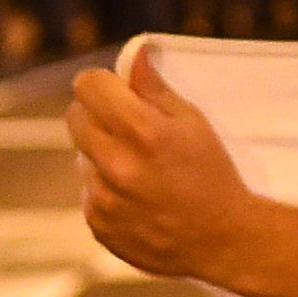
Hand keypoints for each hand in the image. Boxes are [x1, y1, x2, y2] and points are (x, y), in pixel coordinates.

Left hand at [70, 56, 260, 283]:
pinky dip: (105, 191)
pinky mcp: (98, 224)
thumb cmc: (213, 176)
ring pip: (81, 157)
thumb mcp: (193, 123)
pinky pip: (88, 193)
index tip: (116, 91)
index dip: (103, 84)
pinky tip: (138, 198)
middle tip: (124, 126)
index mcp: (143, 131)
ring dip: (102, 156)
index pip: (88, 85)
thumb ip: (154, 88)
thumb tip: (132, 54)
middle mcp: (117, 164)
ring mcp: (103, 198)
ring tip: (140, 171)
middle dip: (96, 114)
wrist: (222, 242)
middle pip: (75, 117)